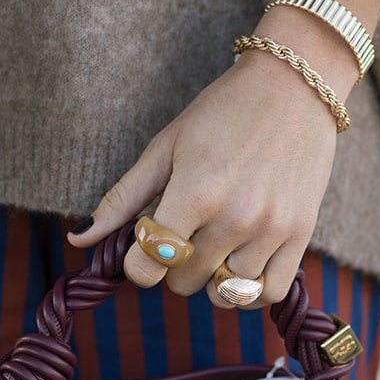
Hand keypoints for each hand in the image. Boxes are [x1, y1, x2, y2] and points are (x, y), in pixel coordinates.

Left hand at [69, 36, 342, 308]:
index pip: (147, 267)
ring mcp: (271, 229)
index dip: (137, 262)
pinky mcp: (301, 234)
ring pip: (224, 293)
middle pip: (183, 282)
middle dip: (173, 264)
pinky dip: (249, 290)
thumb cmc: (221, 112)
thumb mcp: (165, 147)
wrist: (294, 86)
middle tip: (185, 230)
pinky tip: (241, 263)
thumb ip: (122, 198)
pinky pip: (269, 293)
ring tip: (214, 243)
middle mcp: (234, 217)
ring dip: (212, 277)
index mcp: (193, 192)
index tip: (145, 243)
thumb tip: (78, 237)